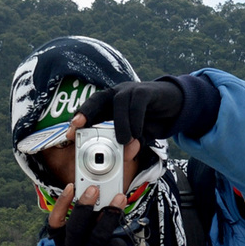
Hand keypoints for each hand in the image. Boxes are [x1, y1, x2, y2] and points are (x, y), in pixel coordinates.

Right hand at [47, 183, 128, 245]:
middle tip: (94, 189)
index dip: (62, 204)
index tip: (71, 187)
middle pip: (75, 228)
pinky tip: (121, 239)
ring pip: (98, 236)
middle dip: (85, 206)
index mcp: (61, 242)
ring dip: (110, 215)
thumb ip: (87, 220)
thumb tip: (98, 195)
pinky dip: (120, 239)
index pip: (55, 222)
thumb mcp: (84, 237)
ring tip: (120, 199)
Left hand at [68, 80, 182, 159]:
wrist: (175, 105)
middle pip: (97, 99)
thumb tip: (125, 155)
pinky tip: (138, 133)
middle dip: (86, 112)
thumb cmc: (150, 120)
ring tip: (123, 141)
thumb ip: (130, 143)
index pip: (90, 109)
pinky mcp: (147, 91)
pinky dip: (136, 120)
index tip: (69, 134)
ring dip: (119, 124)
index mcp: (109, 104)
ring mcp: (131, 90)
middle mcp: (117, 94)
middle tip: (78, 125)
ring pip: (119, 102)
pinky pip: (138, 104)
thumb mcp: (136, 135)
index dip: (79, 120)